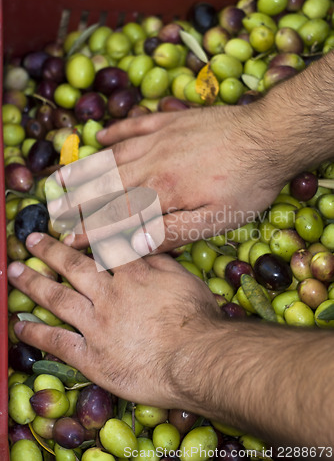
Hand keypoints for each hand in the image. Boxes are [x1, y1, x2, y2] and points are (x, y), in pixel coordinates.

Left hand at [8, 232, 220, 407]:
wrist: (195, 360)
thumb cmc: (196, 319)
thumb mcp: (184, 278)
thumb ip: (159, 260)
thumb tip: (139, 245)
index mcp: (132, 274)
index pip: (103, 247)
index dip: (84, 234)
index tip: (68, 224)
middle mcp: (108, 295)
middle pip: (73, 268)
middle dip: (49, 251)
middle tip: (30, 240)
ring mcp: (96, 325)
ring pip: (58, 299)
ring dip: (33, 284)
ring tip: (14, 272)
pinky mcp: (91, 357)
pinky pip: (57, 342)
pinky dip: (36, 333)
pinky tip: (19, 325)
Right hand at [61, 105, 283, 253]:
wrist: (269, 135)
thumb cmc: (247, 183)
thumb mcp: (217, 219)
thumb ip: (174, 231)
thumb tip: (136, 243)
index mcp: (162, 191)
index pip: (116, 214)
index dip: (91, 230)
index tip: (69, 240)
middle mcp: (152, 162)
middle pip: (106, 184)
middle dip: (78, 201)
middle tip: (55, 211)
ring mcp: (160, 138)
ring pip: (113, 156)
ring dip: (86, 168)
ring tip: (62, 177)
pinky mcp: (171, 121)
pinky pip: (135, 126)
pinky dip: (115, 132)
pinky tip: (101, 136)